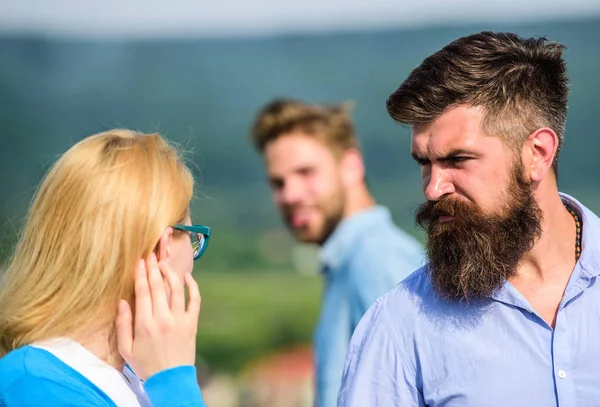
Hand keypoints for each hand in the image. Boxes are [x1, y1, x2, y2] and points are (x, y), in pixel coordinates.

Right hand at [115, 252, 200, 380]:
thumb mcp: (126, 349)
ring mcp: (179, 320)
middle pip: (158, 287)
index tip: (140, 262)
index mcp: (144, 324)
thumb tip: (122, 302)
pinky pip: (195, 301)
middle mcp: (163, 319)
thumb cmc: (146, 365)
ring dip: (170, 273)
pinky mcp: (192, 323)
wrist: (170, 380)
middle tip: (151, 256)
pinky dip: (192, 287)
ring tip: (165, 263)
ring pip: (176, 289)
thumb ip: (122, 325)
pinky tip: (188, 276)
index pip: (143, 292)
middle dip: (154, 269)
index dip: (141, 274)